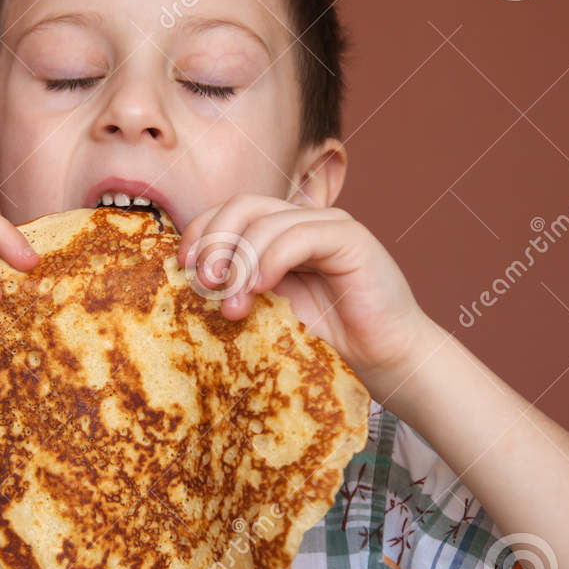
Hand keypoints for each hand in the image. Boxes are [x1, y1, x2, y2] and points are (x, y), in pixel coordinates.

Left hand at [176, 195, 435, 399]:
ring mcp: (327, 226)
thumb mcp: (267, 313)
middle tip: (205, 282)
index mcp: (277, 236)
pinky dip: (272, 259)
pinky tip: (261, 288)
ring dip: (241, 263)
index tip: (183, 266)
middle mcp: (300, 223)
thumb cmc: (326, 343)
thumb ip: (237, 289)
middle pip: (243, 206)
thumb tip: (190, 281)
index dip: (201, 231)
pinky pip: (300, 235)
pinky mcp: (351, 238)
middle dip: (215, 241)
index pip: (229, 212)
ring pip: (266, 221)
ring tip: (235, 306)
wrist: (384, 362)